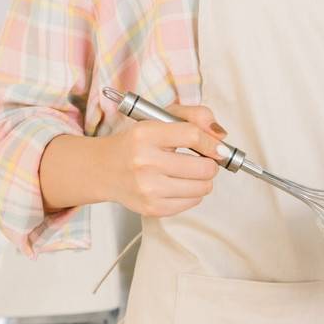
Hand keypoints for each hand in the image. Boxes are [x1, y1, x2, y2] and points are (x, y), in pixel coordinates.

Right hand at [100, 105, 225, 216]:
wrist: (103, 169)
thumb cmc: (135, 143)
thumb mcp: (160, 118)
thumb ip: (194, 116)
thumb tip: (220, 135)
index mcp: (146, 134)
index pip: (193, 136)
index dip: (213, 143)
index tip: (218, 147)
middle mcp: (144, 161)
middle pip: (203, 167)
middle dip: (210, 163)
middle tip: (203, 160)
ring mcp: (147, 188)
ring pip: (202, 187)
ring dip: (203, 179)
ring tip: (190, 172)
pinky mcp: (151, 207)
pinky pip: (192, 202)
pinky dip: (192, 193)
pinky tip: (179, 184)